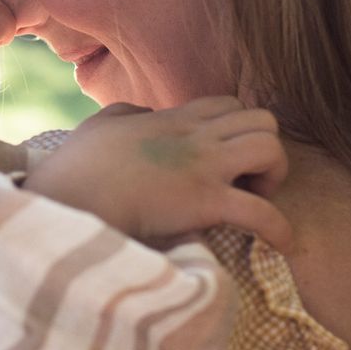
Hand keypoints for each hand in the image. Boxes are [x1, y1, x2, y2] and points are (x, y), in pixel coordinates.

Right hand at [24, 96, 292, 250]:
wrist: (69, 199)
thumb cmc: (76, 168)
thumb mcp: (100, 126)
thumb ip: (126, 114)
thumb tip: (141, 114)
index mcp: (172, 119)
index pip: (229, 104)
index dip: (238, 130)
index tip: (225, 160)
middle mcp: (196, 137)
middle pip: (263, 120)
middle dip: (266, 149)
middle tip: (246, 181)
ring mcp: (203, 168)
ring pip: (272, 149)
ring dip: (274, 177)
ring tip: (257, 201)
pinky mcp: (205, 203)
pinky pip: (262, 212)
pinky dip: (280, 230)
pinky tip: (281, 245)